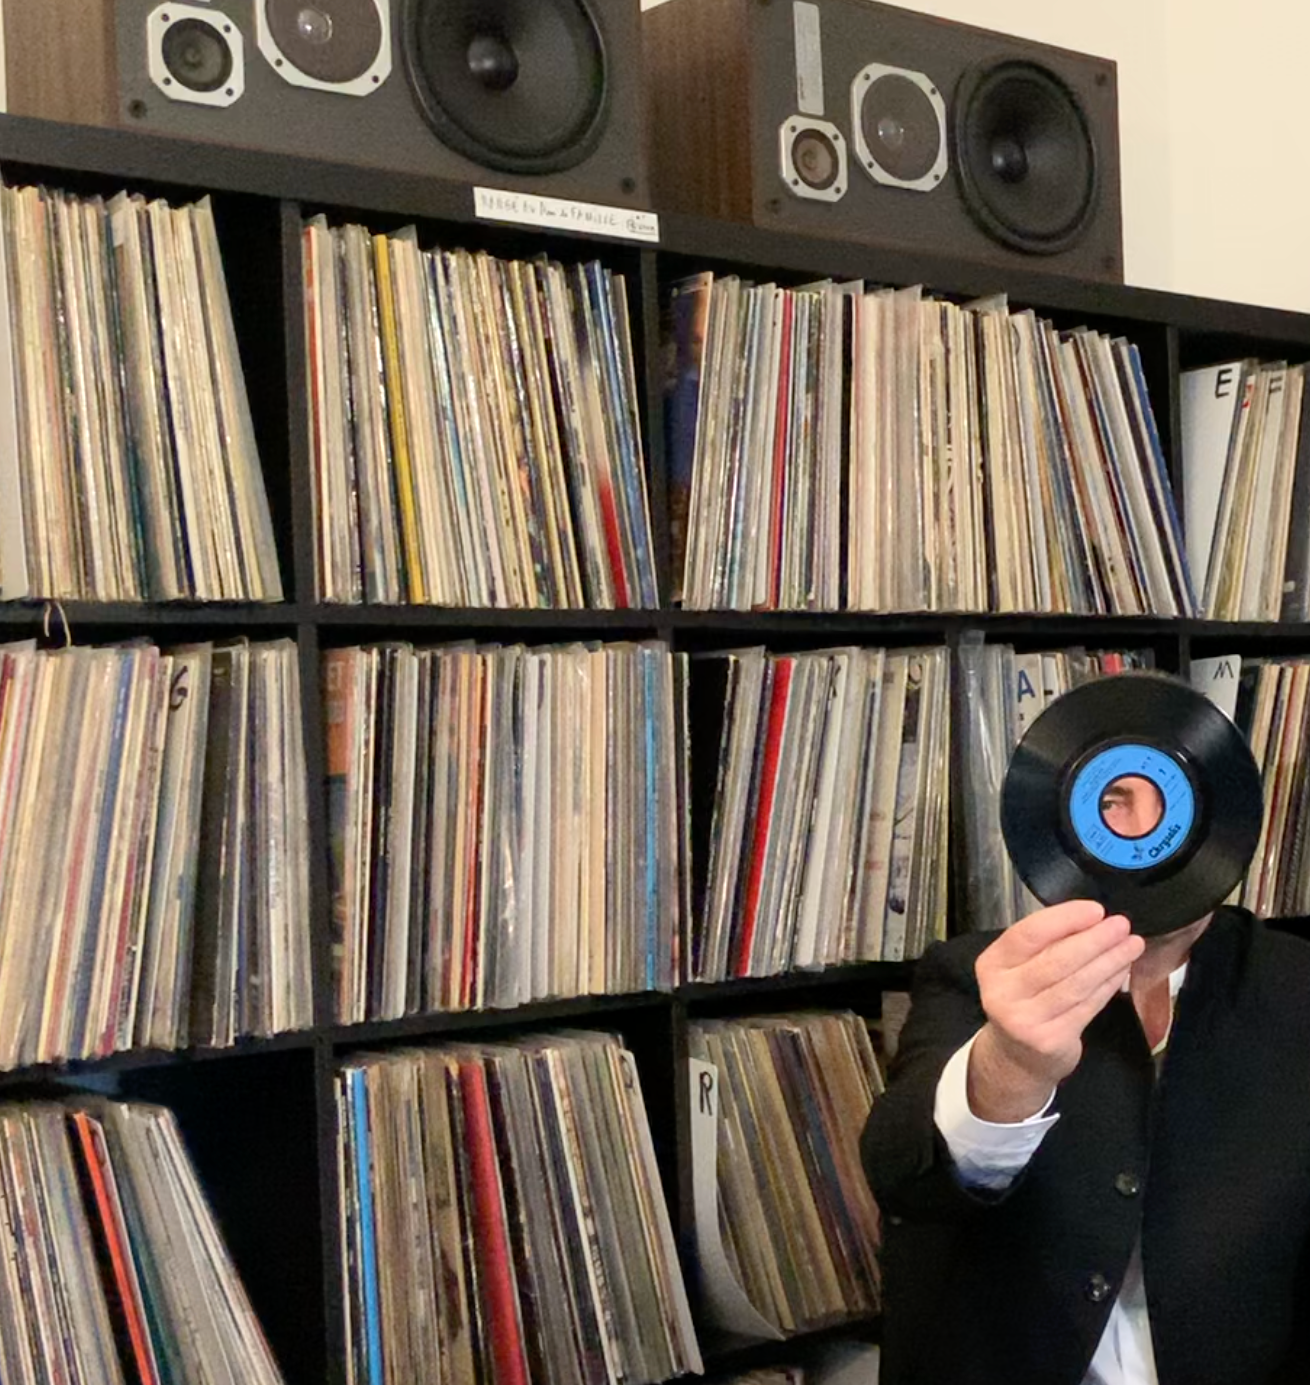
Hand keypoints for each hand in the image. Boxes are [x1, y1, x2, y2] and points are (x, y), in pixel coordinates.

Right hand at [967, 900, 1144, 1122]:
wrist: (1017, 1056)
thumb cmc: (1025, 999)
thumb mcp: (1020, 967)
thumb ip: (1046, 944)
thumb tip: (1093, 920)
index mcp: (992, 964)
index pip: (1027, 934)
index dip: (1064, 919)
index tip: (1096, 910)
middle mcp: (1002, 992)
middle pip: (1056, 960)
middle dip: (1094, 940)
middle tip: (1122, 925)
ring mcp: (1024, 1019)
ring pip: (1076, 984)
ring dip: (1109, 961)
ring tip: (1132, 945)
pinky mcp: (1050, 1040)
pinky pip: (1087, 1006)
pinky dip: (1108, 986)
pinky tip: (1122, 971)